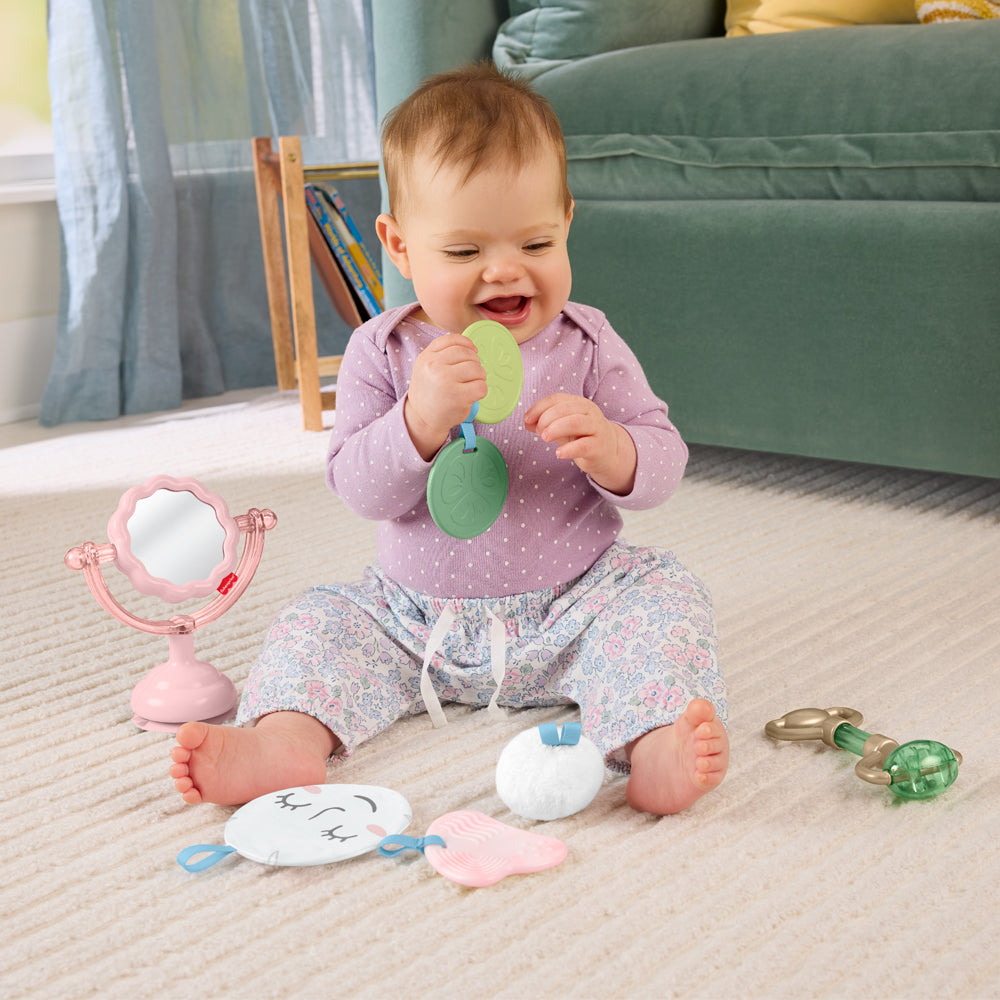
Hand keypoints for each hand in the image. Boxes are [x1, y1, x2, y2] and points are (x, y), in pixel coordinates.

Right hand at [405, 334, 486, 459]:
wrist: (422, 418)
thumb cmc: (428, 392)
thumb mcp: (425, 367)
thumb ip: (441, 354)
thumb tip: (469, 345)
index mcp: (427, 357)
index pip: (452, 340)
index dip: (467, 344)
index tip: (473, 351)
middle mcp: (435, 367)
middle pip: (467, 354)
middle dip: (475, 363)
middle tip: (471, 374)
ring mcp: (447, 381)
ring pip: (477, 369)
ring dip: (479, 377)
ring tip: (472, 384)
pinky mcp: (459, 397)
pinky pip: (481, 386)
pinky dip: (481, 390)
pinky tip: (473, 394)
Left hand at [524, 393, 636, 494]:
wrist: (609, 452)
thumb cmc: (583, 436)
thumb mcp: (562, 427)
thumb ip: (544, 423)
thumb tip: (527, 422)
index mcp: (579, 403)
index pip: (557, 399)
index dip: (539, 407)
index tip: (527, 418)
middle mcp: (590, 412)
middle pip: (565, 408)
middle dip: (547, 418)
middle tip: (540, 432)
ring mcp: (596, 429)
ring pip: (576, 422)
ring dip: (556, 428)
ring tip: (544, 438)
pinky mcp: (600, 447)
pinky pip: (584, 445)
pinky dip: (569, 449)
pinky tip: (559, 453)